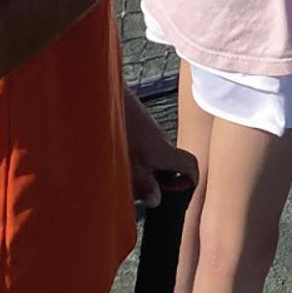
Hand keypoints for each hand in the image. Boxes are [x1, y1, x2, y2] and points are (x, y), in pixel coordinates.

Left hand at [122, 87, 197, 206]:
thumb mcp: (127, 165)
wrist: (100, 93)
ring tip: (121, 177)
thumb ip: (142, 184)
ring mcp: (147, 129)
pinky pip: (140, 144)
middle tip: (140, 193)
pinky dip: (133, 156)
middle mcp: (160, 140)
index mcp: (164, 152)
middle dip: (159, 180)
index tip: (181, 194)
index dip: (190, 180)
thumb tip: (156, 199)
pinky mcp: (133, 122)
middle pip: (170, 163)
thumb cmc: (116, 130)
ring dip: (143, 168)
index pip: (190, 166)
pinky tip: (111, 159)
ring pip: (153, 154)